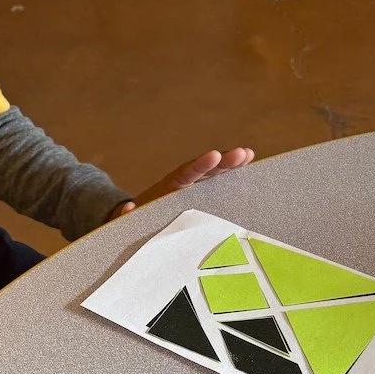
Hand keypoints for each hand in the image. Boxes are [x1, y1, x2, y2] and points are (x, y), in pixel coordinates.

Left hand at [111, 148, 254, 219]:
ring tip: (249, 154)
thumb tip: (128, 208)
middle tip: (243, 153)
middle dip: (223, 161)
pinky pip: (216, 188)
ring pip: (213, 176)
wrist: (134, 220)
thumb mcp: (125, 218)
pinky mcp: (199, 200)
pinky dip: (230, 181)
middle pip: (204, 170)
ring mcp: (191, 190)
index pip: (185, 174)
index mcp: (167, 188)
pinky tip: (249, 174)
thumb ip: (126, 214)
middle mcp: (182, 185)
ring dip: (230, 166)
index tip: (214, 155)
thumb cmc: (131, 220)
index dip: (200, 165)